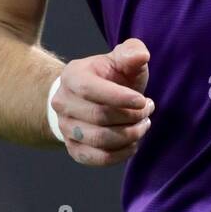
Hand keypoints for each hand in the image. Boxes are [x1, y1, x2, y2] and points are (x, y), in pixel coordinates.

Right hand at [52, 37, 153, 164]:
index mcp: (71, 76)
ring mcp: (65, 128)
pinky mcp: (74, 149)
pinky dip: (122, 154)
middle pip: (99, 116)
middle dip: (131, 116)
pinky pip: (98, 158)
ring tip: (144, 123)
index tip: (144, 101)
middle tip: (148, 109)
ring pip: (100, 139)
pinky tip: (134, 142)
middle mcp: (62, 103)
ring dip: (130, 134)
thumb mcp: (122, 59)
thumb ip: (132, 52)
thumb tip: (141, 56)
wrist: (92, 99)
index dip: (119, 97)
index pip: (90, 89)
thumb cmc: (111, 77)